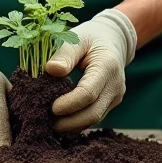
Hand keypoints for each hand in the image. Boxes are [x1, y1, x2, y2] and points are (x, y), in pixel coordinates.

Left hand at [44, 8, 136, 132]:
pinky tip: (62, 120)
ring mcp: (115, 96)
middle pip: (93, 113)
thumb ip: (65, 53)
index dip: (69, 104)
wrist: (114, 39)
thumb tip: (51, 70)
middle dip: (69, 122)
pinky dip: (78, 122)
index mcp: (107, 66)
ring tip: (51, 124)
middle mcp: (115, 85)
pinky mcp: (111, 102)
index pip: (88, 93)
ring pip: (94, 119)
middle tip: (46, 123)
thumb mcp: (77, 38)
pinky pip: (95, 117)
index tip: (51, 107)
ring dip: (72, 125)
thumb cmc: (91, 37)